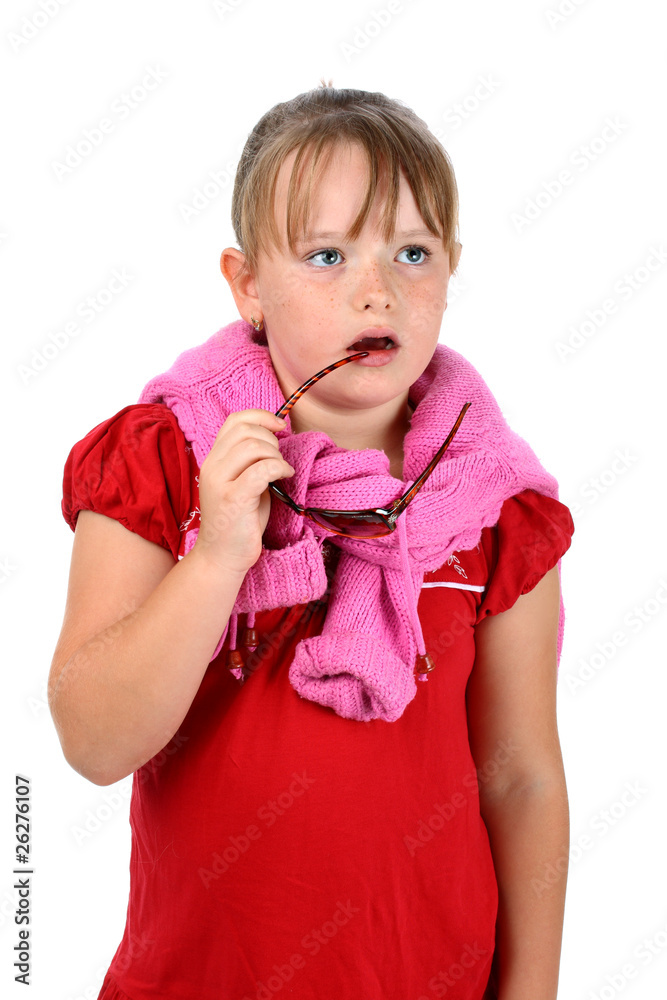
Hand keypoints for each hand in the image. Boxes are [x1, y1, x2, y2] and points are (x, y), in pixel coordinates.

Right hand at [192, 409, 294, 575]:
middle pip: (246, 431)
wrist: (222, 556)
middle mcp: (212, 467)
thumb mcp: (243, 482)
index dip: (261, 417)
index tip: (280, 426)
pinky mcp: (233, 499)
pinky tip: (285, 476)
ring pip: (253, 446)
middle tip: (279, 460)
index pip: (234, 421)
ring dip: (276, 455)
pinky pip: (261, 469)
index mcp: (213, 459)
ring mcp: (220, 482)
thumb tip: (275, 439)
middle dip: (271, 440)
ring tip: (281, 471)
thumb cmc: (239, 521)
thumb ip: (252, 460)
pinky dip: (279, 467)